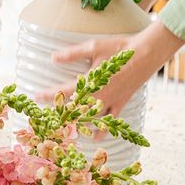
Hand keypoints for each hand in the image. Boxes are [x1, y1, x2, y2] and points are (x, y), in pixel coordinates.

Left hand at [37, 20, 184, 116]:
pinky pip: (110, 121)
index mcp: (90, 82)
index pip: (63, 91)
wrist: (148, 53)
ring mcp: (111, 102)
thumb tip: (53, 58)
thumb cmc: (119, 48)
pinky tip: (94, 137)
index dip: (48, 95)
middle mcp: (99, 96)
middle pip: (75, 109)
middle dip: (60, 113)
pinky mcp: (121, 103)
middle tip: (47, 118)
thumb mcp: (93, 47)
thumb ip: (72, 54)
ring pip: (90, 118)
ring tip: (65, 130)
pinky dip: (102, 130)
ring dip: (77, 124)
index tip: (36, 97)